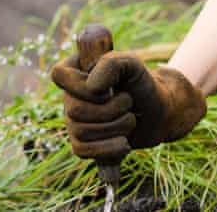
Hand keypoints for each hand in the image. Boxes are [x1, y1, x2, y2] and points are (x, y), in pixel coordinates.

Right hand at [50, 52, 206, 159]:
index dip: (82, 84)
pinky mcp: (81, 144)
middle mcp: (70, 96)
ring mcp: (73, 121)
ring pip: (81, 132)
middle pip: (75, 110)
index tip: (109, 87)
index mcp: (76, 70)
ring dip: (116, 126)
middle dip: (112, 109)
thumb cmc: (142, 83)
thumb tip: (91, 87)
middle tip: (128, 102)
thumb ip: (112, 64)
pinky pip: (83, 152)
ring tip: (130, 119)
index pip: (59, 74)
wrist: (157, 113)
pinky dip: (109, 148)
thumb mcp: (132, 65)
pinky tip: (124, 143)